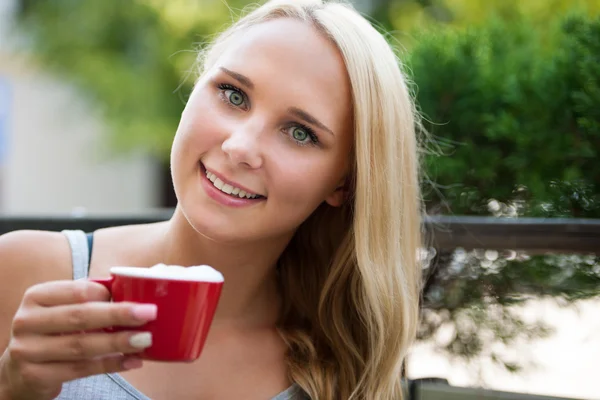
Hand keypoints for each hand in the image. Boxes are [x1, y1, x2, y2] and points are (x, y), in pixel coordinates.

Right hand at [0, 280, 156, 399]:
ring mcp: (28, 350)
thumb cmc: (54, 331)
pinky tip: (131, 361)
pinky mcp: (35, 376)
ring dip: (118, 342)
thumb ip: (91, 298)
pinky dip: (110, 365)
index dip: (108, 294)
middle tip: (150, 313)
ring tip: (145, 339)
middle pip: (81, 316)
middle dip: (119, 314)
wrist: (20, 370)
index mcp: (37, 296)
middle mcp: (28, 321)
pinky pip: (80, 370)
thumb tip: (136, 287)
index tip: (136, 297)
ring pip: (81, 345)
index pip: (78, 290)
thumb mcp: (63, 309)